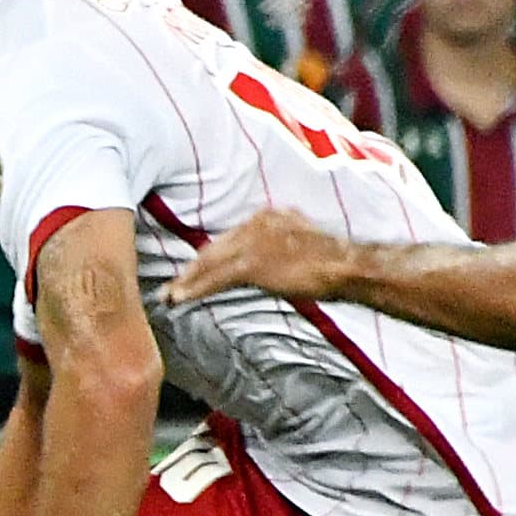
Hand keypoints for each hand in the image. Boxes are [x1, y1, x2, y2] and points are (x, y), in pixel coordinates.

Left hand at [163, 208, 356, 306]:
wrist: (347, 264)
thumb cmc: (333, 260)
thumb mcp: (300, 242)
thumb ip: (278, 245)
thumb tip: (266, 261)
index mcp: (268, 216)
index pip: (229, 238)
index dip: (208, 257)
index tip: (192, 270)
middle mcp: (256, 222)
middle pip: (214, 248)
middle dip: (191, 269)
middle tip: (171, 286)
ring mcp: (252, 242)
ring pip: (210, 264)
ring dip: (187, 282)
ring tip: (168, 296)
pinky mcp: (253, 264)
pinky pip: (217, 279)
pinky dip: (196, 290)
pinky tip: (181, 299)